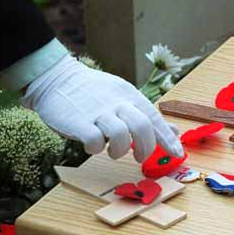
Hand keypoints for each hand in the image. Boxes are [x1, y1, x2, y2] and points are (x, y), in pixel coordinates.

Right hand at [20, 55, 183, 162]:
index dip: (168, 139)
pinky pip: (94, 141)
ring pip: (120, 135)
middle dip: (146, 148)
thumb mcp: (123, 96)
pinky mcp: (78, 121)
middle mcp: (117, 102)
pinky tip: (91, 146)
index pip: (155, 118)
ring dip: (120, 150)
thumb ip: (146, 115)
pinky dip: (95, 149)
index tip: (178, 153)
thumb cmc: (93, 92)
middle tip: (139, 157)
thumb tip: (173, 130)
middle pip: (142, 127)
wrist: (55, 78)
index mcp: (129, 95)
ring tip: (113, 152)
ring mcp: (97, 112)